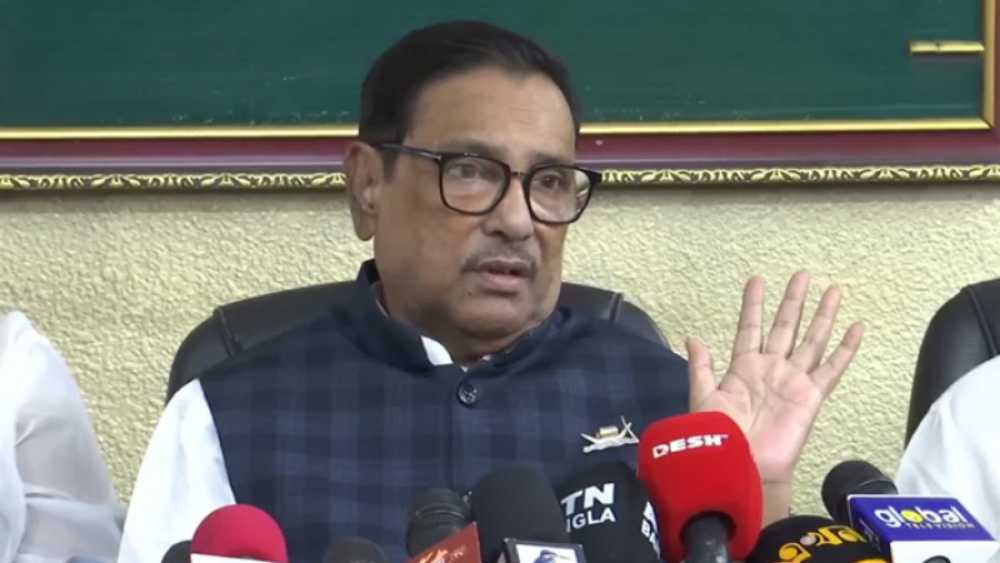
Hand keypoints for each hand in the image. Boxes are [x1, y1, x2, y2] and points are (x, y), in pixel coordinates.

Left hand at [687, 272, 862, 521]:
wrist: (742, 466)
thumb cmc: (720, 436)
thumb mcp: (703, 397)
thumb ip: (701, 368)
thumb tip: (692, 338)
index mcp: (743, 367)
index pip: (750, 327)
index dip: (753, 305)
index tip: (757, 280)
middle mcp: (771, 369)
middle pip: (785, 327)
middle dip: (793, 301)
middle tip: (802, 275)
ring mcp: (793, 380)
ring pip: (811, 340)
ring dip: (823, 316)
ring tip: (833, 291)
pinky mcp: (811, 396)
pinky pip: (832, 368)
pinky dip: (845, 349)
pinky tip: (856, 328)